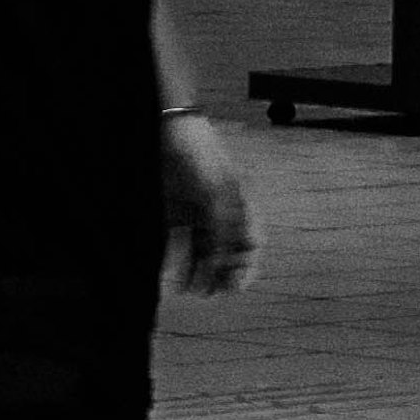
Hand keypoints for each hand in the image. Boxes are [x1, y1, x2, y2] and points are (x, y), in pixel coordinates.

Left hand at [160, 105, 259, 296]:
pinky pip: (176, 239)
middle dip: (219, 274)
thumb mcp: (215, 192)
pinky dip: (174, 256)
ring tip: (188, 289)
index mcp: (240, 204)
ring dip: (196, 270)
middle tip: (208, 293)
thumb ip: (223, 226)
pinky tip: (168, 271)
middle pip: (225, 251)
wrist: (169, 125)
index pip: (251, 243)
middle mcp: (220, 211)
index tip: (235, 288)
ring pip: (200, 249)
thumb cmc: (200, 154)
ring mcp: (196, 210)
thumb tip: (225, 260)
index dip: (247, 267)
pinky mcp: (173, 209)